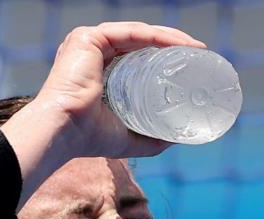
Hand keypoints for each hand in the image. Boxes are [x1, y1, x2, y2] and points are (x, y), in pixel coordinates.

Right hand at [0, 22, 205, 207]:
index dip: (167, 57)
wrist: (65, 132)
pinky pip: (131, 32)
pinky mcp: (88, 37)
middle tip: (199, 55)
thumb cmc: (89, 138)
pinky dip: (157, 36)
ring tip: (195, 49)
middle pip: (142, 42)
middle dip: (174, 45)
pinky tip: (178, 44)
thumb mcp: (128, 138)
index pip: (138, 55)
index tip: (193, 65)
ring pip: (140, 34)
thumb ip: (151, 138)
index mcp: (99, 69)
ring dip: (171, 38)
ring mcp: (89, 41)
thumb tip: (178, 140)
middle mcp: (94, 51)